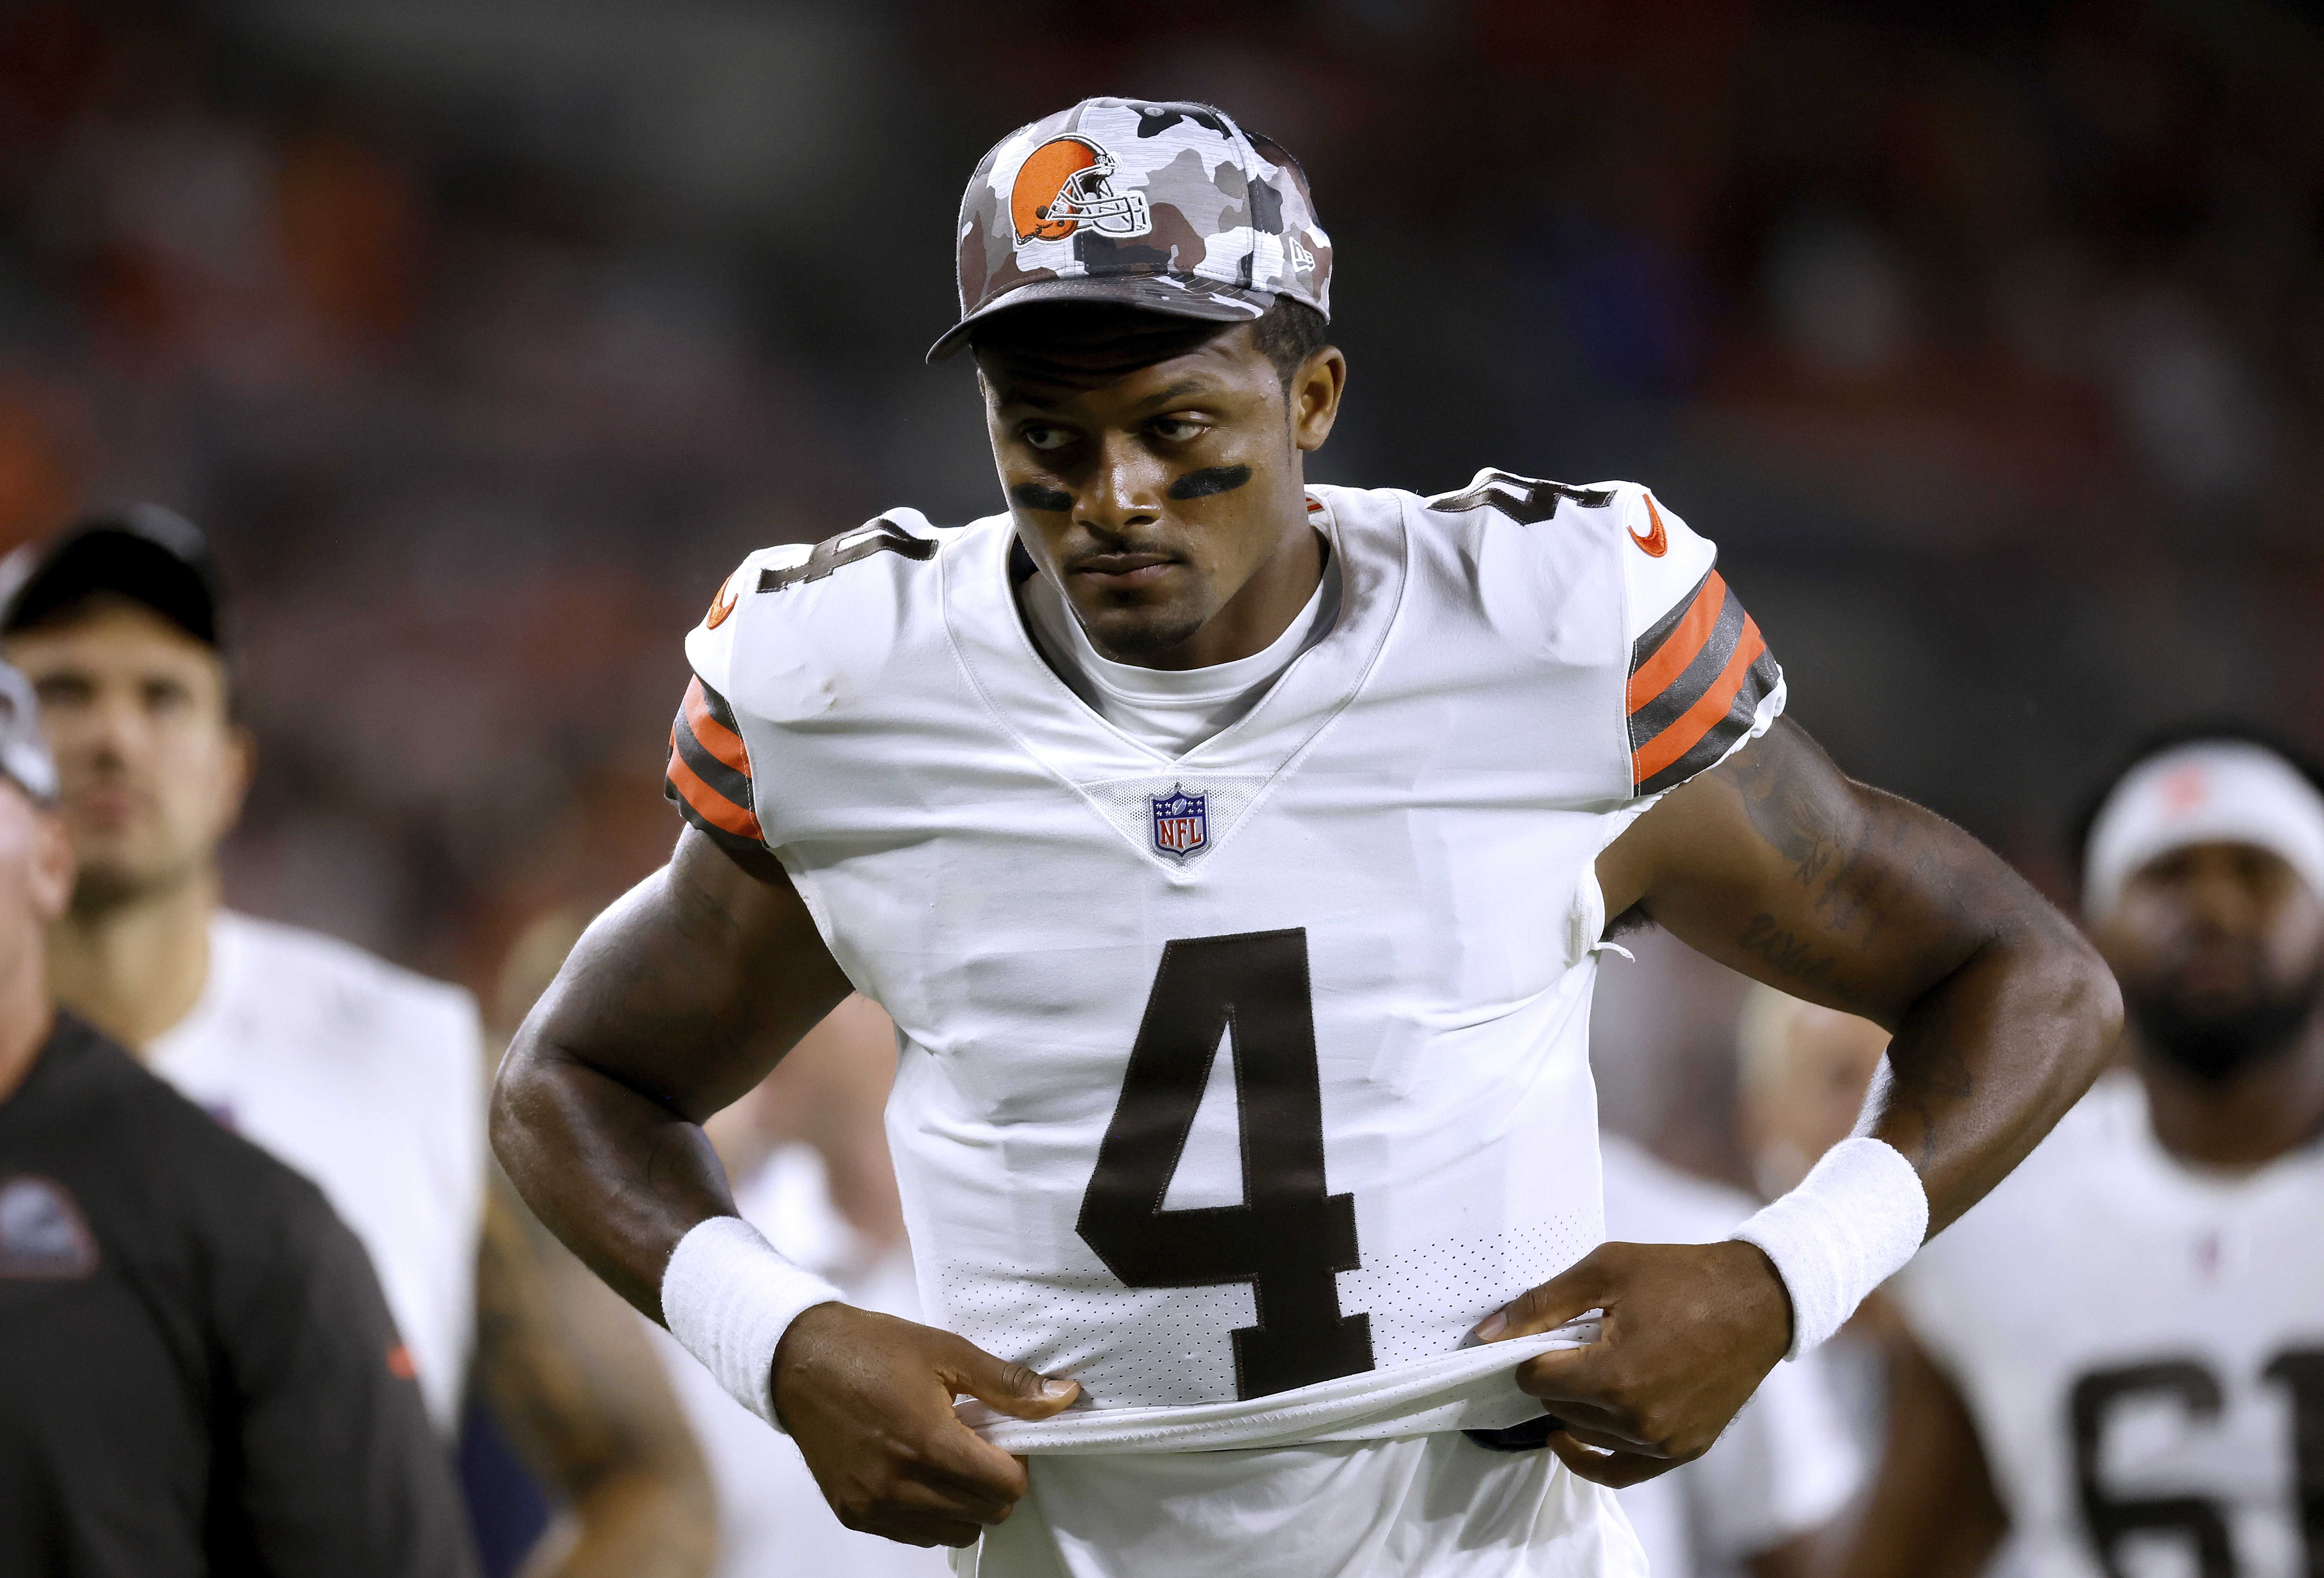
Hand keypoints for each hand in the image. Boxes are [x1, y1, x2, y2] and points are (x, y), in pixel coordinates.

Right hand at [772, 1304, 1080, 1546]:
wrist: (799, 1361)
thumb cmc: (874, 1349)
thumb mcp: (946, 1352)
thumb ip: (1009, 1383)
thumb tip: (1066, 1397)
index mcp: (927, 1442)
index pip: (1005, 1486)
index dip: (1016, 1460)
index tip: (1000, 1434)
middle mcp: (899, 1485)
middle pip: (986, 1514)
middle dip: (994, 1482)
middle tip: (976, 1444)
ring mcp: (874, 1505)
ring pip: (955, 1532)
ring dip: (964, 1503)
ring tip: (945, 1458)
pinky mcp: (854, 1514)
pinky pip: (915, 1534)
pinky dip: (930, 1513)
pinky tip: (917, 1472)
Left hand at [1476, 1240, 1790, 1486]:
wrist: (1757, 1300)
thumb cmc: (1681, 1277)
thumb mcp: (1605, 1270)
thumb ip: (1541, 1304)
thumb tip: (1486, 1334)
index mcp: (1615, 1375)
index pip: (1537, 1379)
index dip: (1530, 1354)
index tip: (1542, 1336)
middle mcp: (1638, 1418)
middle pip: (1559, 1408)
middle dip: (1556, 1376)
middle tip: (1572, 1345)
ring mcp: (1664, 1440)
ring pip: (1587, 1434)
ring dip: (1577, 1407)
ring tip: (1590, 1370)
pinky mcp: (1684, 1450)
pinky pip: (1622, 1472)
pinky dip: (1591, 1460)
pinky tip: (1567, 1441)